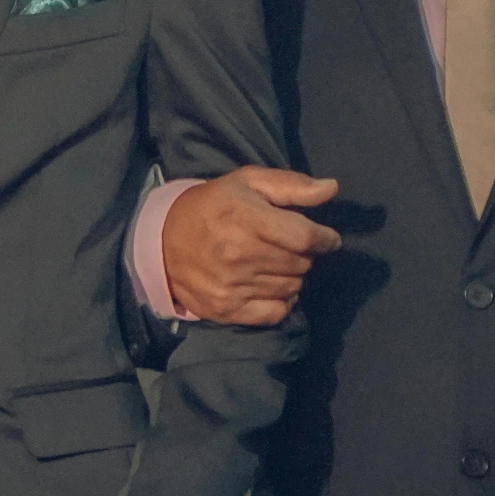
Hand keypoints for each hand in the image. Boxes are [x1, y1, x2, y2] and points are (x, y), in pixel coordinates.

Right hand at [160, 166, 341, 324]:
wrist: (162, 242)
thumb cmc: (212, 206)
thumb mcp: (248, 182)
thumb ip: (291, 185)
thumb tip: (331, 189)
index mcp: (245, 219)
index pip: (305, 237)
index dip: (324, 239)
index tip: (326, 238)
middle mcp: (239, 255)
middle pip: (300, 264)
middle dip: (304, 255)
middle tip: (289, 246)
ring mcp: (232, 286)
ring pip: (292, 287)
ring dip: (292, 275)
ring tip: (275, 263)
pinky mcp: (226, 310)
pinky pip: (276, 312)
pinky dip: (282, 300)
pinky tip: (270, 285)